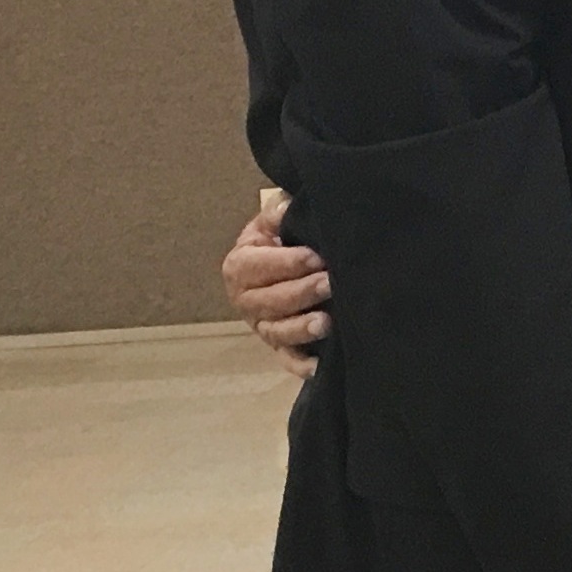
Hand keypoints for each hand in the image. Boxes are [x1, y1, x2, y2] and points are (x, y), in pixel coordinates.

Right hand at [225, 193, 330, 377]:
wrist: (283, 266)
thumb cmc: (280, 241)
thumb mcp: (273, 223)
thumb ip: (278, 214)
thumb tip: (287, 204)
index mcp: (240, 266)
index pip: (258, 266)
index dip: (287, 262)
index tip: (317, 257)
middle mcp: (246, 300)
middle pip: (269, 301)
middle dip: (301, 293)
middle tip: (331, 284)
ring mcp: (263, 326)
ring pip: (278, 332)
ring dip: (301, 328)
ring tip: (326, 322)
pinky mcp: (281, 347)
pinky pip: (288, 361)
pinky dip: (301, 366)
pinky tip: (320, 366)